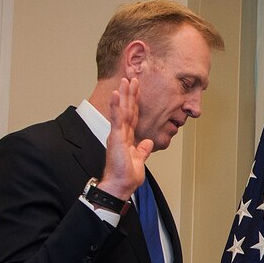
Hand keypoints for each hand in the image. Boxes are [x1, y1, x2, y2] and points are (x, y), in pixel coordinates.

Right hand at [100, 77, 152, 199]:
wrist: (120, 185)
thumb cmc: (127, 176)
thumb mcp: (139, 160)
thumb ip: (142, 150)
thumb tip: (148, 142)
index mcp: (127, 137)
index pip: (133, 116)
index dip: (135, 102)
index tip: (137, 89)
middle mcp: (121, 133)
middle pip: (127, 109)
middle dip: (130, 93)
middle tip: (132, 77)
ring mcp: (118, 134)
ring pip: (122, 110)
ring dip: (124, 95)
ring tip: (125, 80)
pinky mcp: (115, 138)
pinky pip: (117, 119)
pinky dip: (117, 106)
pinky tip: (117, 94)